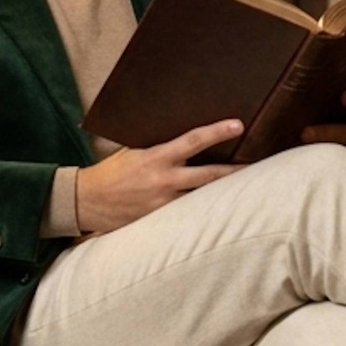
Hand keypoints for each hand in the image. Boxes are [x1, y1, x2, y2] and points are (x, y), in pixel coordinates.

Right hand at [76, 118, 243, 233]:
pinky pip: (188, 214)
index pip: (193, 141)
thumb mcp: (133, 150)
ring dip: (225, 195)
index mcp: (156, 157)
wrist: (87, 200)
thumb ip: (158, 147)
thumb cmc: (111, 172)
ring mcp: (164, 203)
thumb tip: (185, 139)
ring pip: (203, 198)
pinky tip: (221, 211)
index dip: (217, 132)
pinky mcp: (160, 220)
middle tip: (259, 164)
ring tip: (249, 191)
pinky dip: (204, 210)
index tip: (238, 125)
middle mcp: (164, 180)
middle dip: (235, 170)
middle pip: (209, 175)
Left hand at [301, 89, 345, 170]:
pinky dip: (319, 173)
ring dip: (319, 157)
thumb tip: (290, 99)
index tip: (343, 96)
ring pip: (343, 159)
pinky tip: (301, 171)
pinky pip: (337, 177)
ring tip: (299, 157)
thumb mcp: (339, 116)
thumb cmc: (337, 127)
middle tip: (304, 134)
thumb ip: (324, 108)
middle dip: (325, 133)